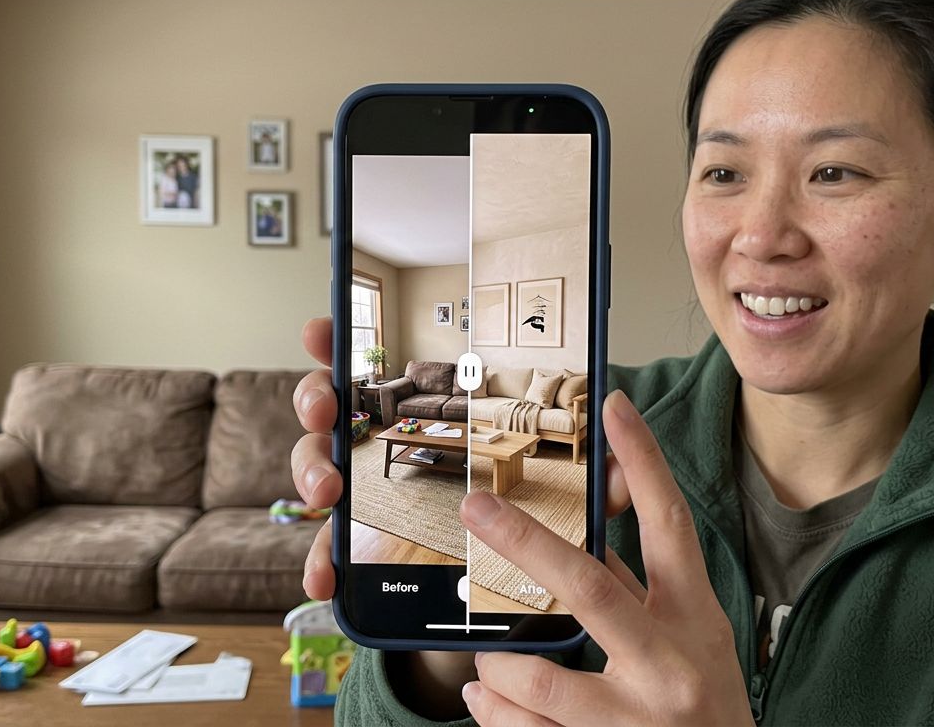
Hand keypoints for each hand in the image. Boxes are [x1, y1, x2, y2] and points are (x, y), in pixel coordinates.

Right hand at [289, 318, 634, 599]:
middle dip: (319, 399)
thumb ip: (595, 473)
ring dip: (313, 471)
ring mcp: (365, 492)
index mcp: (428, 416)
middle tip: (329, 410)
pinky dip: (320, 562)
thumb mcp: (569, 499)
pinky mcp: (360, 547)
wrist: (500, 604)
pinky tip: (323, 579)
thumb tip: (620, 439)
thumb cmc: (529, 530)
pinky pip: (329, 550)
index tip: (321, 329)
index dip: (342, 344)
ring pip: (320, 466)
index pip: (377, 367)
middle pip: (332, 405)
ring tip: (330, 492)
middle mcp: (385, 444)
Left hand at [459, 390, 751, 726]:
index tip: (614, 407)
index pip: (670, 526)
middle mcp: (670, 665)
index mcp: (694, 619)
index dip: (644, 462)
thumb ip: (642, 591)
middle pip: (591, 587)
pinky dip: (493, 713)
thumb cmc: (706, 705)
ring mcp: (639, 719)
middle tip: (475, 508)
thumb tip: (592, 531)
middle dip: (526, 542)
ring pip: (540, 678)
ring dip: (499, 665)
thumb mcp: (692, 640)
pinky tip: (485, 700)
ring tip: (489, 661)